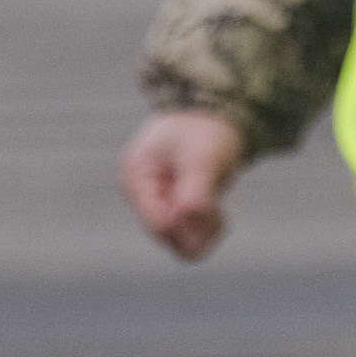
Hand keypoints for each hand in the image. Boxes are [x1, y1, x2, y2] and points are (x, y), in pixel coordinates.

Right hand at [119, 108, 246, 261]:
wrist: (215, 113)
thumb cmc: (204, 130)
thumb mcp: (202, 158)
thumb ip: (195, 194)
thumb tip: (187, 223)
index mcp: (137, 177)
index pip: (158, 224)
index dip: (188, 225)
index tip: (215, 211)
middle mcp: (142, 194)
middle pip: (167, 237)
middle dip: (197, 229)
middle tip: (218, 211)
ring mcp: (156, 202)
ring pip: (179, 242)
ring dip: (203, 231)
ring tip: (218, 210)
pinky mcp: (172, 208)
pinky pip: (188, 235)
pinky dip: (206, 228)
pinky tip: (216, 212)